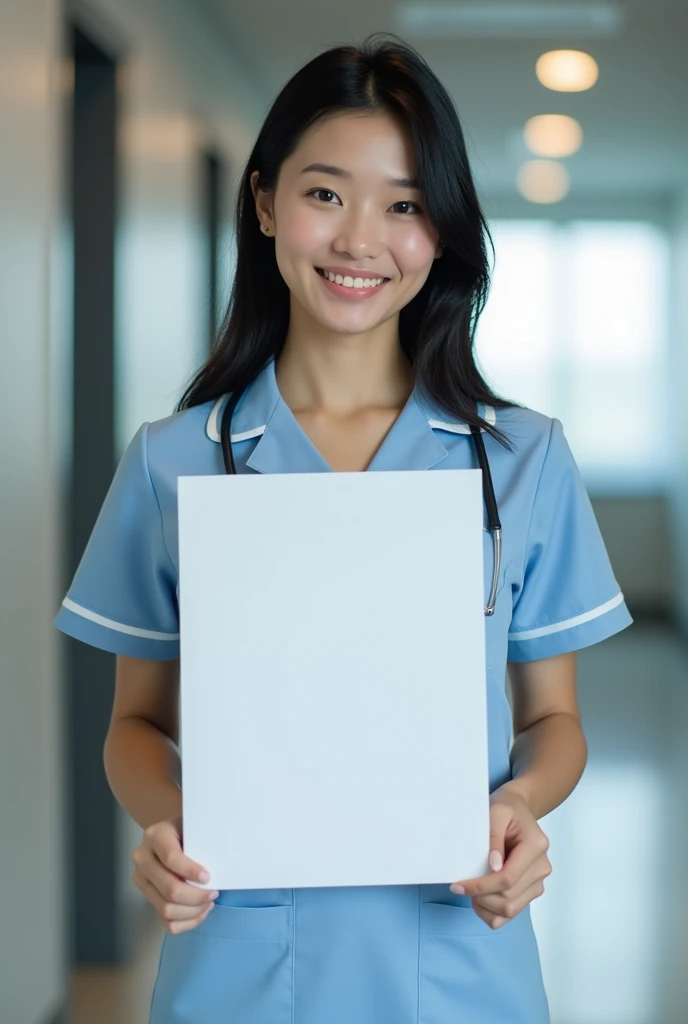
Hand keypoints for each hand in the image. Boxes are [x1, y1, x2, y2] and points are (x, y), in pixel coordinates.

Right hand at [131, 814, 218, 933]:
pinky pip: (166, 922)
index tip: (208, 877)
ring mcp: (142, 880)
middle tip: (214, 893)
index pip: (171, 858)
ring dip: (193, 911)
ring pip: (166, 908)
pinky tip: (200, 911)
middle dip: (196, 896)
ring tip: (209, 902)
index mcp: (155, 835)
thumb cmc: (190, 830)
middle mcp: (142, 858)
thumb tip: (223, 854)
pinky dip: (187, 922)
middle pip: (169, 888)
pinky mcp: (147, 898)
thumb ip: (203, 836)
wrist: (175, 834)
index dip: (191, 871)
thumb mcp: (195, 824)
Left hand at [449, 785, 550, 929]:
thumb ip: (493, 837)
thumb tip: (493, 867)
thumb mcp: (496, 812)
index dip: (481, 886)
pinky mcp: (531, 890)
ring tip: (470, 892)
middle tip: (460, 887)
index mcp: (536, 846)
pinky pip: (513, 913)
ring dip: (486, 907)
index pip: (508, 879)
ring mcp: (538, 881)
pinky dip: (494, 914)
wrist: (519, 809)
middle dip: (481, 897)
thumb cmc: (505, 808)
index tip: (458, 886)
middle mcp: (541, 867)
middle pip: (509, 898)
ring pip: (511, 910)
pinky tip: (480, 900)